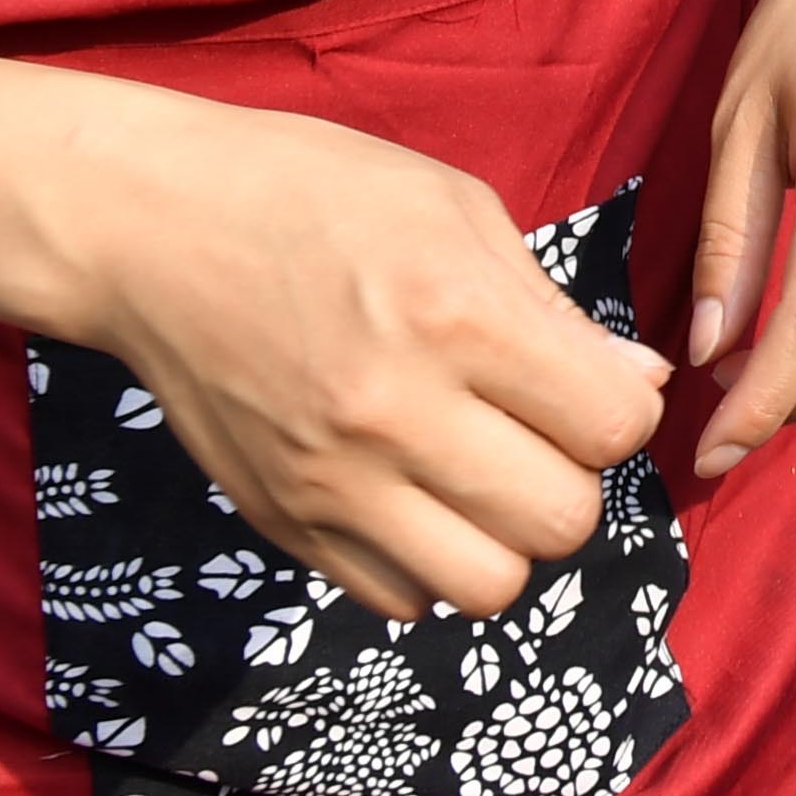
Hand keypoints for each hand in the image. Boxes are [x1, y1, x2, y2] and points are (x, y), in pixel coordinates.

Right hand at [69, 96, 674, 621]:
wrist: (153, 230)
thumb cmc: (318, 195)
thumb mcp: (458, 211)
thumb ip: (555, 312)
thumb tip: (642, 388)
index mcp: (458, 317)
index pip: (612, 429)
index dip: (621, 413)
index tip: (588, 386)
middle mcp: (396, 412)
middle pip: (562, 522)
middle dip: (573, 481)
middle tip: (537, 435)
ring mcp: (332, 481)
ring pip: (488, 586)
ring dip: (506, 539)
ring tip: (481, 479)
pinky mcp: (282, 522)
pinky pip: (399, 600)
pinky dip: (428, 565)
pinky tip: (414, 498)